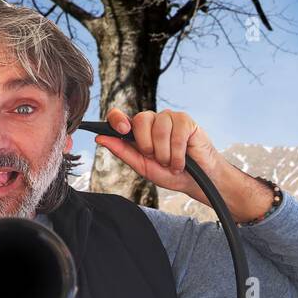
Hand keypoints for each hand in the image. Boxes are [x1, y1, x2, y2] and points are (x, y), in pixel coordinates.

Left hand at [92, 106, 224, 204]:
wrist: (197, 181)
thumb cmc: (170, 173)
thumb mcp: (143, 166)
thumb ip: (122, 151)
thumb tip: (100, 138)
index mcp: (138, 131)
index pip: (119, 116)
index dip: (117, 119)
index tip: (122, 129)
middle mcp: (152, 121)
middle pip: (140, 120)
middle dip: (147, 146)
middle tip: (158, 159)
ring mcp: (169, 118)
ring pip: (158, 128)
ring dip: (165, 154)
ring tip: (172, 163)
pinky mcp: (186, 120)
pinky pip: (176, 134)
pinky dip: (178, 154)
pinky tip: (182, 160)